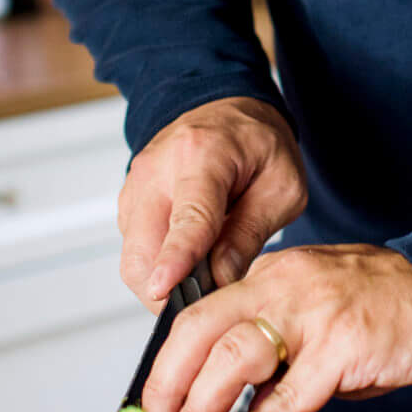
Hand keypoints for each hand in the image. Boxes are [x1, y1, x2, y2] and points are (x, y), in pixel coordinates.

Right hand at [119, 96, 307, 306]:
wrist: (226, 109)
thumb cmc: (259, 143)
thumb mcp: (282, 186)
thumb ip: (251, 233)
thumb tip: (222, 280)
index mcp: (203, 155)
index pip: (187, 217)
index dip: (176, 259)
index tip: (165, 290)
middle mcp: (157, 168)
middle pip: (143, 249)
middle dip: (167, 290)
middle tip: (206, 302)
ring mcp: (136, 185)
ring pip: (133, 257)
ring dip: (162, 281)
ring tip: (202, 276)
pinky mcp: (129, 201)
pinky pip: (135, 248)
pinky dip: (157, 265)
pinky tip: (188, 258)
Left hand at [140, 243, 411, 411]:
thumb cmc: (392, 309)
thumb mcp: (320, 307)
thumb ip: (278, 340)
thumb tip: (234, 396)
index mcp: (274, 273)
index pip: (200, 312)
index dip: (168, 361)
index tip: (157, 400)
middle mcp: (285, 285)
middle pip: (199, 328)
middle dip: (167, 382)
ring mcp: (315, 314)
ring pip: (233, 358)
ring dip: (202, 405)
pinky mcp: (345, 348)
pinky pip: (286, 398)